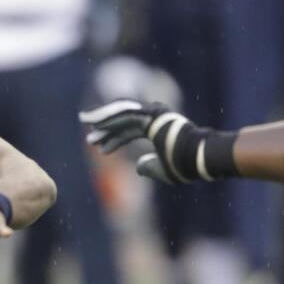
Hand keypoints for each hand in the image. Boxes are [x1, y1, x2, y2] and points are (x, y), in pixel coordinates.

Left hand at [79, 100, 237, 183]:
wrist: (199, 158)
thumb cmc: (185, 165)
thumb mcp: (163, 171)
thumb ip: (150, 168)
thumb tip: (139, 166)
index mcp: (158, 129)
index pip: (130, 131)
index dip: (114, 140)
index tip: (99, 148)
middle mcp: (154, 118)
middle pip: (122, 120)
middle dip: (104, 128)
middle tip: (89, 136)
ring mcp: (152, 114)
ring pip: (121, 113)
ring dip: (102, 117)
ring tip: (84, 121)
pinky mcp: (150, 114)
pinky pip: (124, 112)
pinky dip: (108, 115)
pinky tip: (94, 120)